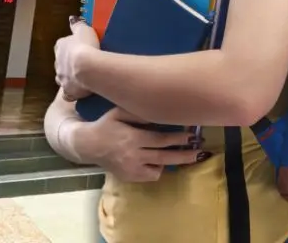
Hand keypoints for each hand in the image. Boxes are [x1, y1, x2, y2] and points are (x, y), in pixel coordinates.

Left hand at [54, 16, 100, 99]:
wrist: (87, 67)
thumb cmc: (86, 46)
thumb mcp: (84, 29)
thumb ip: (77, 25)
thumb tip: (72, 18)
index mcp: (60, 47)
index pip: (61, 46)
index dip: (69, 48)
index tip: (78, 48)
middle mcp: (57, 63)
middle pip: (61, 63)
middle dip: (68, 63)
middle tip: (81, 63)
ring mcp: (62, 78)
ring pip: (62, 78)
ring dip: (69, 77)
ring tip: (81, 77)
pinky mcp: (68, 90)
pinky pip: (69, 92)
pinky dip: (73, 91)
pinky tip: (81, 90)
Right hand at [74, 107, 209, 182]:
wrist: (88, 145)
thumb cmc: (106, 124)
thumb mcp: (119, 112)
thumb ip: (139, 113)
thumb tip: (161, 110)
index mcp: (133, 138)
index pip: (161, 139)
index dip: (179, 137)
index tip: (192, 134)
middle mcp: (133, 155)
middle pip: (165, 157)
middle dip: (185, 155)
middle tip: (200, 151)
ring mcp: (131, 169)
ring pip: (159, 170)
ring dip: (172, 162)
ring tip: (185, 156)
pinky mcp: (129, 177)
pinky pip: (150, 176)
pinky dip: (157, 169)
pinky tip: (159, 161)